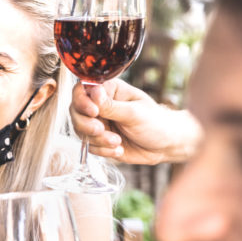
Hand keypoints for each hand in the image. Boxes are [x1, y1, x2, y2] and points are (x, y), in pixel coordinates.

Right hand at [71, 80, 200, 164]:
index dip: (83, 101)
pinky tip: (119, 149)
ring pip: (80, 131)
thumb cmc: (155, 122)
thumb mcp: (134, 113)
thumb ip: (111, 106)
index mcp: (109, 90)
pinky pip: (90, 146)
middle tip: (100, 130)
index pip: (83, 90)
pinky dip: (103, 150)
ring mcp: (99, 123)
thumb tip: (93, 92)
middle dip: (86, 124)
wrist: (165, 145)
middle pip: (76, 111)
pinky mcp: (99, 140)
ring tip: (117, 142)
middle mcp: (100, 105)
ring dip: (97, 140)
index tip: (94, 112)